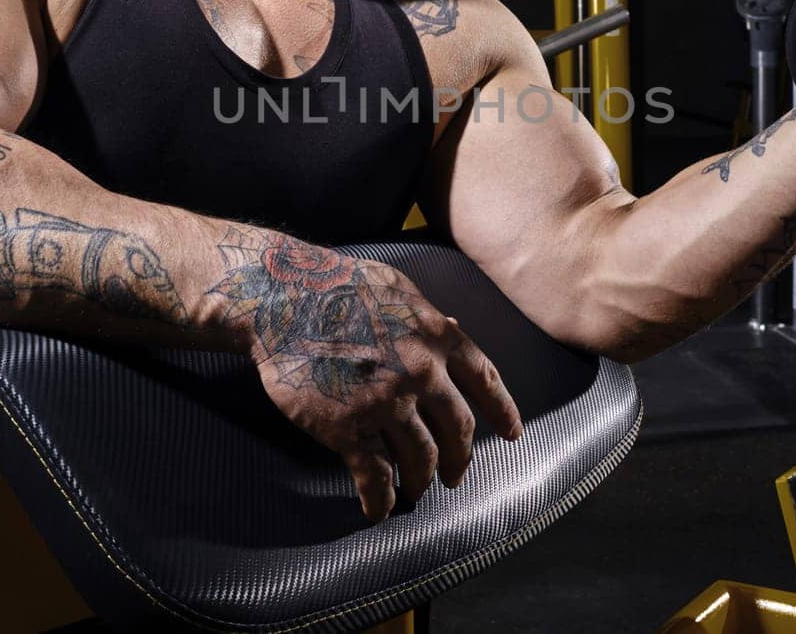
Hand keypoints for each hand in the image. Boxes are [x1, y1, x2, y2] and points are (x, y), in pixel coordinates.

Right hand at [239, 247, 522, 521]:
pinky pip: (374, 477)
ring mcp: (386, 403)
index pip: (487, 382)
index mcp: (438, 337)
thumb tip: (456, 326)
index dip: (503, 412)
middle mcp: (422, 373)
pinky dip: (379, 500)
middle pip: (459, 431)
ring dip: (421, 481)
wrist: (282, 298)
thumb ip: (430, 315)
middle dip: (461, 460)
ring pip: (422, 459)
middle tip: (456, 476)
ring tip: (415, 490)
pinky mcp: (348, 428)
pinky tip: (378, 510)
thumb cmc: (338, 285)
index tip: (513, 434)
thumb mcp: (398, 288)